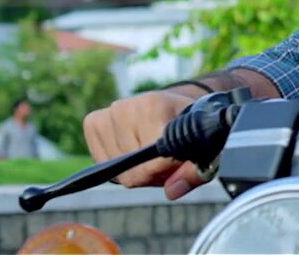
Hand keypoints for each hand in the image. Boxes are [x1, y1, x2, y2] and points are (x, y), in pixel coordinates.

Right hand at [82, 89, 209, 199]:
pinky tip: (132, 150)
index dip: (165, 172)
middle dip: (151, 175)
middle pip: (133, 172)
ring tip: (150, 154)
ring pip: (117, 172)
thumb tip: (171, 192)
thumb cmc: (189, 130)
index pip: (151, 163)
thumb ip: (194, 172)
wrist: (176, 105)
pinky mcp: (94, 122)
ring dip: (135, 172)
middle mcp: (126, 106)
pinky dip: (117, 166)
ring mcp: (108, 113)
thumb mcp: (205, 149)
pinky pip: (101, 163)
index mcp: (155, 106)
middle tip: (166, 160)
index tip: (177, 163)